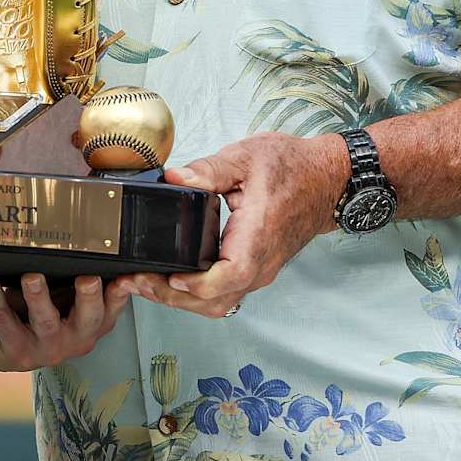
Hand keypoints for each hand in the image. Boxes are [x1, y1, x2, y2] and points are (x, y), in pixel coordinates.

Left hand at [0, 275, 132, 371]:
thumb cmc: (35, 315)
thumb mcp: (61, 298)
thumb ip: (76, 278)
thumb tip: (85, 236)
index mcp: (91, 325)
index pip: (112, 308)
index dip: (121, 295)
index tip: (127, 279)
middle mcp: (74, 339)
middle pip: (88, 320)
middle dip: (88, 298)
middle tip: (87, 279)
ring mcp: (46, 348)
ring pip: (46, 321)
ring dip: (39, 297)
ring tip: (32, 277)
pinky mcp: (16, 350)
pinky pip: (4, 320)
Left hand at [117, 132, 344, 318]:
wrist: (326, 180)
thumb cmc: (293, 167)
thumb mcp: (248, 157)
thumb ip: (208, 169)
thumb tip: (173, 177)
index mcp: (258, 236)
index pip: (230, 275)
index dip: (197, 284)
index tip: (168, 276)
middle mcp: (260, 263)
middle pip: (216, 301)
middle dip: (171, 298)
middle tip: (134, 281)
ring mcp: (259, 271)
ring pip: (218, 303)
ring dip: (180, 300)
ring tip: (144, 283)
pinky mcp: (254, 270)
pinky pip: (224, 294)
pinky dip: (194, 295)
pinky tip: (170, 279)